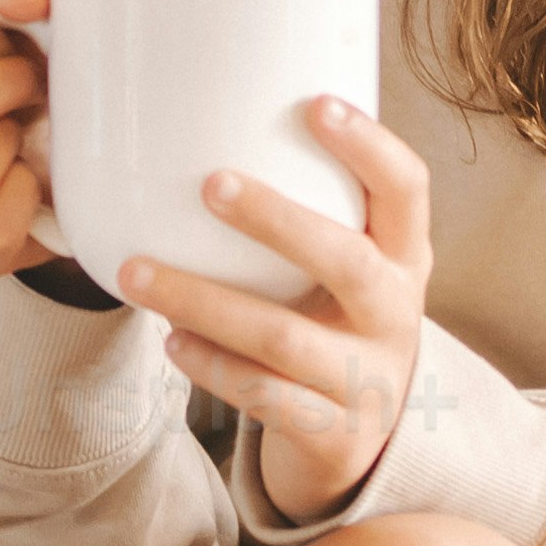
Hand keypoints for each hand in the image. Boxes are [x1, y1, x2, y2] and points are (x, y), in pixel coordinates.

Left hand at [114, 98, 433, 521]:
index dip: (369, 147)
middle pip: (347, 260)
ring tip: (138, 272)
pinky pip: (264, 398)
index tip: (316, 104)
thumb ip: (306, 214)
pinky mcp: (333, 435)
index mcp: (405, 258)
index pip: (407, 190)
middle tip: (210, 183)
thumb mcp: (345, 271)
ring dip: (204, 301)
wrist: (358, 441)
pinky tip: (171, 339)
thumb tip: (202, 124)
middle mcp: (395, 316)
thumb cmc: (331, 324)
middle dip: (276, 219)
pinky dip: (212, 367)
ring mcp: (367, 379)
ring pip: (283, 338)